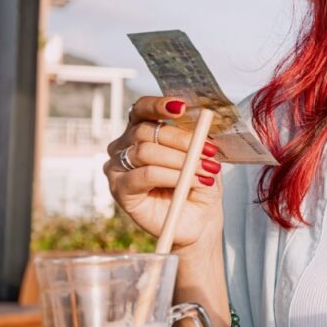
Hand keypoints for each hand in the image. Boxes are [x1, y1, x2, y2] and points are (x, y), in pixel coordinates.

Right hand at [103, 96, 224, 252]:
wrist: (198, 221)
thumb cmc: (198, 186)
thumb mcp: (202, 157)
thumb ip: (197, 138)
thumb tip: (202, 121)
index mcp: (142, 132)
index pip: (141, 109)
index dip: (158, 105)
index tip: (182, 107)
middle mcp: (124, 146)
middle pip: (146, 131)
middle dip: (182, 140)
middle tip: (208, 152)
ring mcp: (117, 168)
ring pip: (146, 152)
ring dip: (181, 160)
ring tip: (205, 171)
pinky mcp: (119, 189)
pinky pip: (145, 174)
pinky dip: (172, 176)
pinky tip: (191, 183)